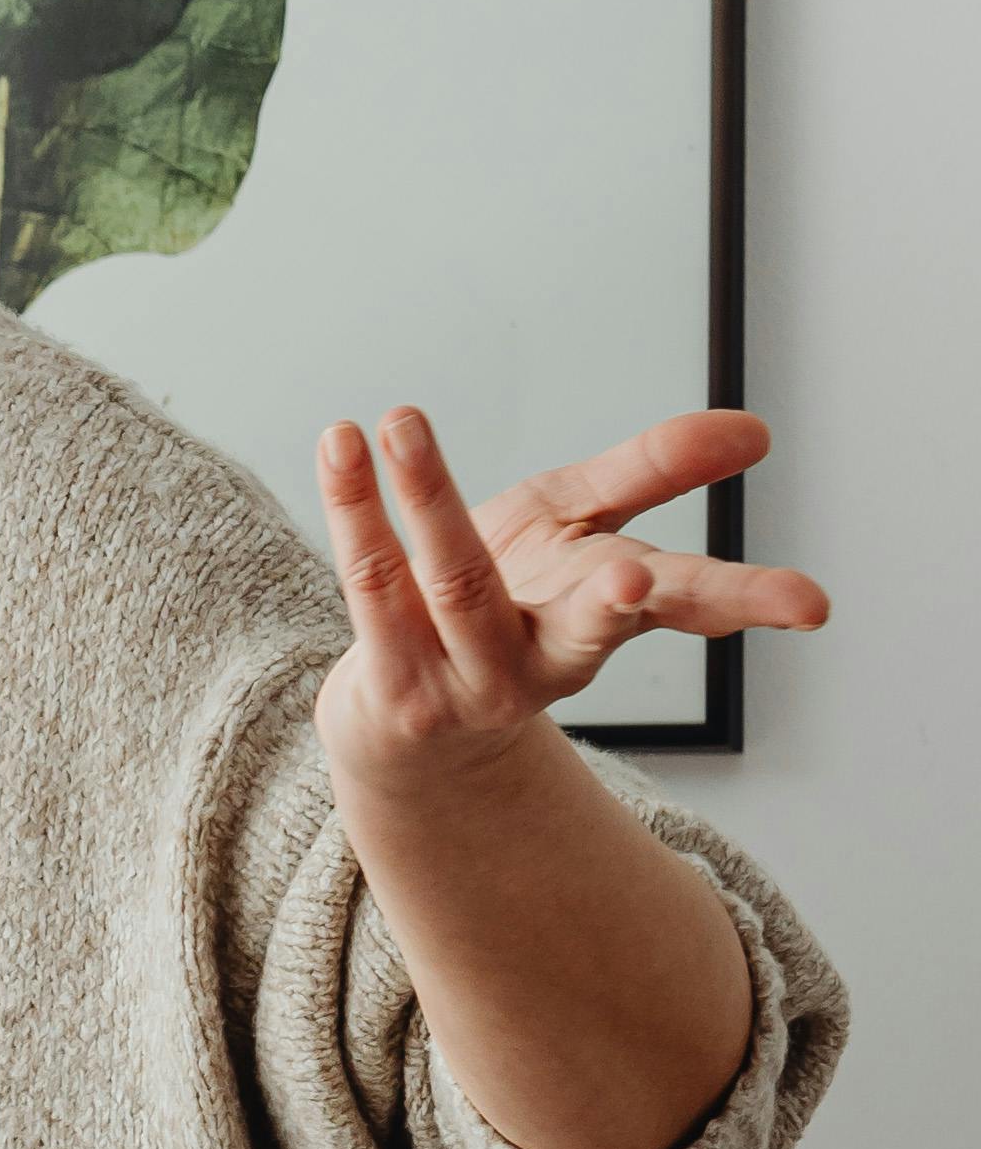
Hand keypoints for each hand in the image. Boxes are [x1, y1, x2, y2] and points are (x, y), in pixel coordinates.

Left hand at [315, 403, 826, 785]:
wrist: (408, 727)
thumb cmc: (507, 609)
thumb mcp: (582, 533)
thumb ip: (654, 474)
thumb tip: (756, 432)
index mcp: (605, 621)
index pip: (688, 608)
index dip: (743, 602)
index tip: (805, 605)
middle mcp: (545, 659)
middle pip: (588, 625)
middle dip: (616, 601)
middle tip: (637, 580)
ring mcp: (467, 678)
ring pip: (456, 584)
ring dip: (430, 497)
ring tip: (404, 421)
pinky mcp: (395, 681)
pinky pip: (373, 584)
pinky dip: (356, 508)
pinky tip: (343, 445)